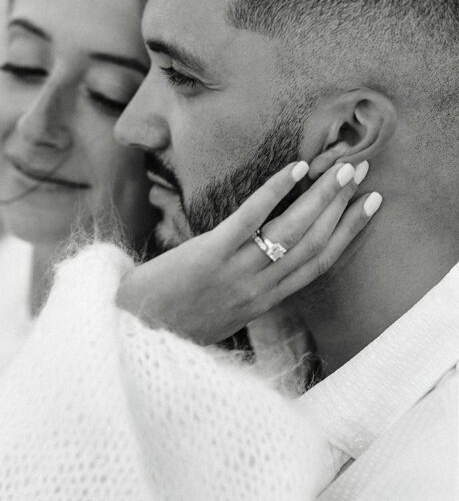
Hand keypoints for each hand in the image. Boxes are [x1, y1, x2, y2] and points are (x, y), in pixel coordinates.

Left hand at [117, 159, 380, 344]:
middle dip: (342, 206)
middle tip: (360, 172)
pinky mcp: (210, 255)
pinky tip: (294, 167)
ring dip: (321, 196)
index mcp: (264, 302)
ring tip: (340, 167)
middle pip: (314, 243)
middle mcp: (259, 289)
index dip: (349, 233)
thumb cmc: (171, 323)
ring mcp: (236, 272)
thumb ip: (247, 295)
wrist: (132, 333)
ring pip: (293, 230)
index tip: (369, 205)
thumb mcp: (221, 318)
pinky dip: (276, 191)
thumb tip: (264, 269)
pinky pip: (251, 218)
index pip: (319, 263)